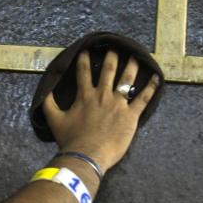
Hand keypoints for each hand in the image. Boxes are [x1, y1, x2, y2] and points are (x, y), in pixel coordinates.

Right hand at [43, 50, 159, 171]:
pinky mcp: (131, 115)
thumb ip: (48, 104)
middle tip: (115, 47)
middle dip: (112, 57)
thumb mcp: (54, 121)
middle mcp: (103, 95)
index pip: (84, 72)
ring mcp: (118, 104)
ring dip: (132, 66)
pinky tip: (157, 77)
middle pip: (108, 70)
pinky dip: (151, 87)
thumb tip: (45, 92)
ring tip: (136, 56)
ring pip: (127, 80)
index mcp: (85, 96)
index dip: (85, 59)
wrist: (87, 155)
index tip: (87, 49)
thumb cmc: (71, 140)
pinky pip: (143, 98)